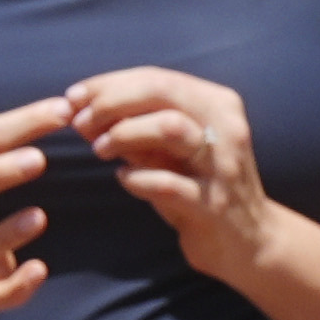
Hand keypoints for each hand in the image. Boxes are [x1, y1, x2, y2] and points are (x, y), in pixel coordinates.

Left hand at [64, 67, 280, 287]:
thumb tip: (81, 110)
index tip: (72, 97)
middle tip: (79, 122)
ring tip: (100, 149)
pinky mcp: (212, 206)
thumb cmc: (196, 187)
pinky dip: (137, 178)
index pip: (156, 78)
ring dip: (124, 133)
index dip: (108, 84)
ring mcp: (222, 166)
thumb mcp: (166, 151)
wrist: (246, 242)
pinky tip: (125, 178)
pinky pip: (168, 184)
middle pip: (162, 93)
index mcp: (216, 104)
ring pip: (170, 128)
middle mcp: (226, 127)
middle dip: (111, 102)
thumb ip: (133, 128)